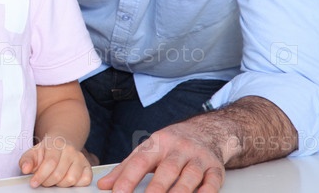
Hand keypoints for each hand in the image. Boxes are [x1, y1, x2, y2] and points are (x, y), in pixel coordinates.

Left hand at [19, 134, 91, 187]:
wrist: (61, 143)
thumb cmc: (46, 150)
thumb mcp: (33, 153)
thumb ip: (26, 160)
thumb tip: (25, 169)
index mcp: (56, 144)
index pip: (50, 163)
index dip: (41, 176)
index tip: (34, 183)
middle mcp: (70, 150)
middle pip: (59, 174)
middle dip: (48, 182)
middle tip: (43, 181)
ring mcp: (80, 158)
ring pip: (72, 179)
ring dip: (60, 184)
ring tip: (54, 180)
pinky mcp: (88, 167)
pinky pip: (84, 181)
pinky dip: (75, 184)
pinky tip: (66, 180)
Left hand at [98, 122, 224, 192]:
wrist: (206, 131)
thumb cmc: (170, 145)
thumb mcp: (147, 150)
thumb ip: (125, 169)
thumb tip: (103, 185)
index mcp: (157, 144)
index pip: (140, 161)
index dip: (128, 178)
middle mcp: (178, 149)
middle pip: (167, 169)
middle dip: (157, 187)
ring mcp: (198, 158)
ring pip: (190, 176)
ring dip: (180, 192)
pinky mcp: (215, 168)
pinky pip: (213, 181)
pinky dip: (207, 191)